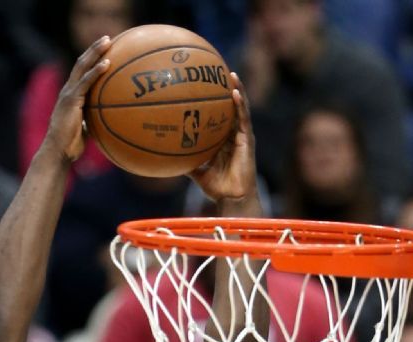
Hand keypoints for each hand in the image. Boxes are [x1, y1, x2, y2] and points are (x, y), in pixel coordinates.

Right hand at [41, 36, 112, 163]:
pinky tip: (107, 63)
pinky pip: (86, 82)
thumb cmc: (72, 145)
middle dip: (94, 49)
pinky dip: (96, 71)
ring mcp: (68, 93)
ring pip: (82, 66)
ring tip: (108, 41)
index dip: (92, 59)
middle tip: (108, 38)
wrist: (58, 152)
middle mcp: (68, 90)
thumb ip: (94, 120)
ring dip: (95, 52)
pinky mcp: (71, 100)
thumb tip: (109, 121)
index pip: (81, 72)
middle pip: (81, 63)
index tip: (105, 49)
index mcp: (71, 95)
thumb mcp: (86, 128)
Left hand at [188, 72, 256, 204]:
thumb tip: (164, 156)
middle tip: (217, 71)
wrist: (232, 198)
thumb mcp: (195, 171)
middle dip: (226, 89)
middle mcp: (233, 134)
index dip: (215, 99)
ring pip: (240, 108)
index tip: (206, 84)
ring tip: (231, 74)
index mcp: (222, 139)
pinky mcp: (248, 139)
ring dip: (237, 90)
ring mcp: (242, 135)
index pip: (219, 114)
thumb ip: (184, 161)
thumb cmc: (217, 187)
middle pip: (230, 107)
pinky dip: (240, 105)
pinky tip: (234, 92)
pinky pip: (243, 119)